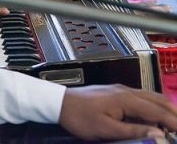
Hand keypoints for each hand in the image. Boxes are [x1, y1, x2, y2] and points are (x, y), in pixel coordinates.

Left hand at [59, 85, 176, 140]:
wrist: (58, 102)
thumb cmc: (80, 118)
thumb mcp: (105, 130)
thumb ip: (133, 132)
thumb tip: (158, 134)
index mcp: (126, 100)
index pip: (157, 111)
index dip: (173, 122)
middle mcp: (126, 91)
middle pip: (158, 100)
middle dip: (173, 113)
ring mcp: (121, 89)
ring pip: (150, 96)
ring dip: (165, 108)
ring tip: (174, 121)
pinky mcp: (115, 91)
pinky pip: (141, 96)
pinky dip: (154, 105)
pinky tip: (155, 114)